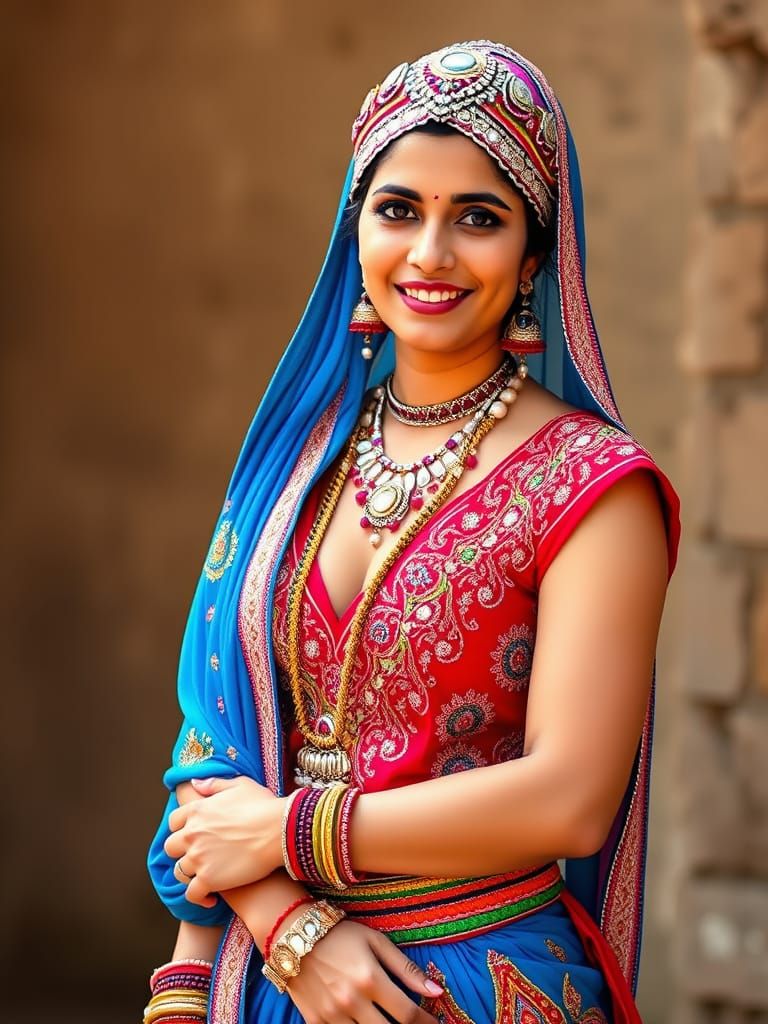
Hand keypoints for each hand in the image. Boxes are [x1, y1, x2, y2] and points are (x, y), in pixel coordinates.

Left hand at [164, 776, 283, 906]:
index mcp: (197, 810)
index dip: (181, 829)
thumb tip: (195, 783)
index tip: (192, 834)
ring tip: (204, 877)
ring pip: (180, 872)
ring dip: (190, 874)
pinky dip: (199, 898)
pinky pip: (193, 894)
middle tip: (198, 855)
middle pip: (172, 847)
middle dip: (181, 851)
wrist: (279, 831)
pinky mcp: (208, 879)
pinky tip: (211, 898)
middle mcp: (192, 834)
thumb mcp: (240, 785)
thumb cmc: (263, 806)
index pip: (174, 821)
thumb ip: (214, 784)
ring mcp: (198, 858)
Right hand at [287, 919, 441, 1023]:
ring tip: (386, 1019)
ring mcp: (332, 1015)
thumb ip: (406, 968)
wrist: (292, 935)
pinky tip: (362, 1021)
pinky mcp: (315, 1022)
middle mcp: (352, 1001)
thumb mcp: (376, 941)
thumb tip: (436, 991)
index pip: (408, 1014)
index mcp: (370, 979)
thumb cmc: (340, 935)